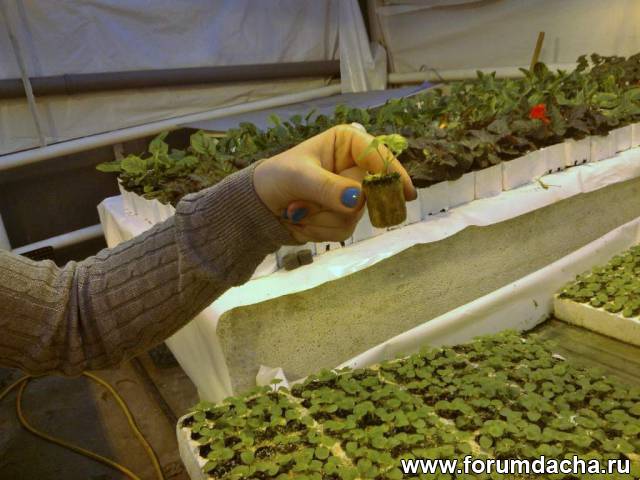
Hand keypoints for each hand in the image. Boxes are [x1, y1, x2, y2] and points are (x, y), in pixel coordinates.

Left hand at [253, 124, 416, 242]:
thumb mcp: (299, 176)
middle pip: (370, 191)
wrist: (259, 205)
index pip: (379, 156)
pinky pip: (345, 230)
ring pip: (356, 215)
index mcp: (348, 143)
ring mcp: (351, 193)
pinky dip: (320, 229)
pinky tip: (303, 220)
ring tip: (298, 209)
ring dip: (323, 218)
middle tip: (305, 203)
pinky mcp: (345, 216)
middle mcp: (354, 166)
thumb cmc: (276, 178)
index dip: (393, 174)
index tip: (404, 194)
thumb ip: (327, 187)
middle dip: (337, 202)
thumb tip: (357, 200)